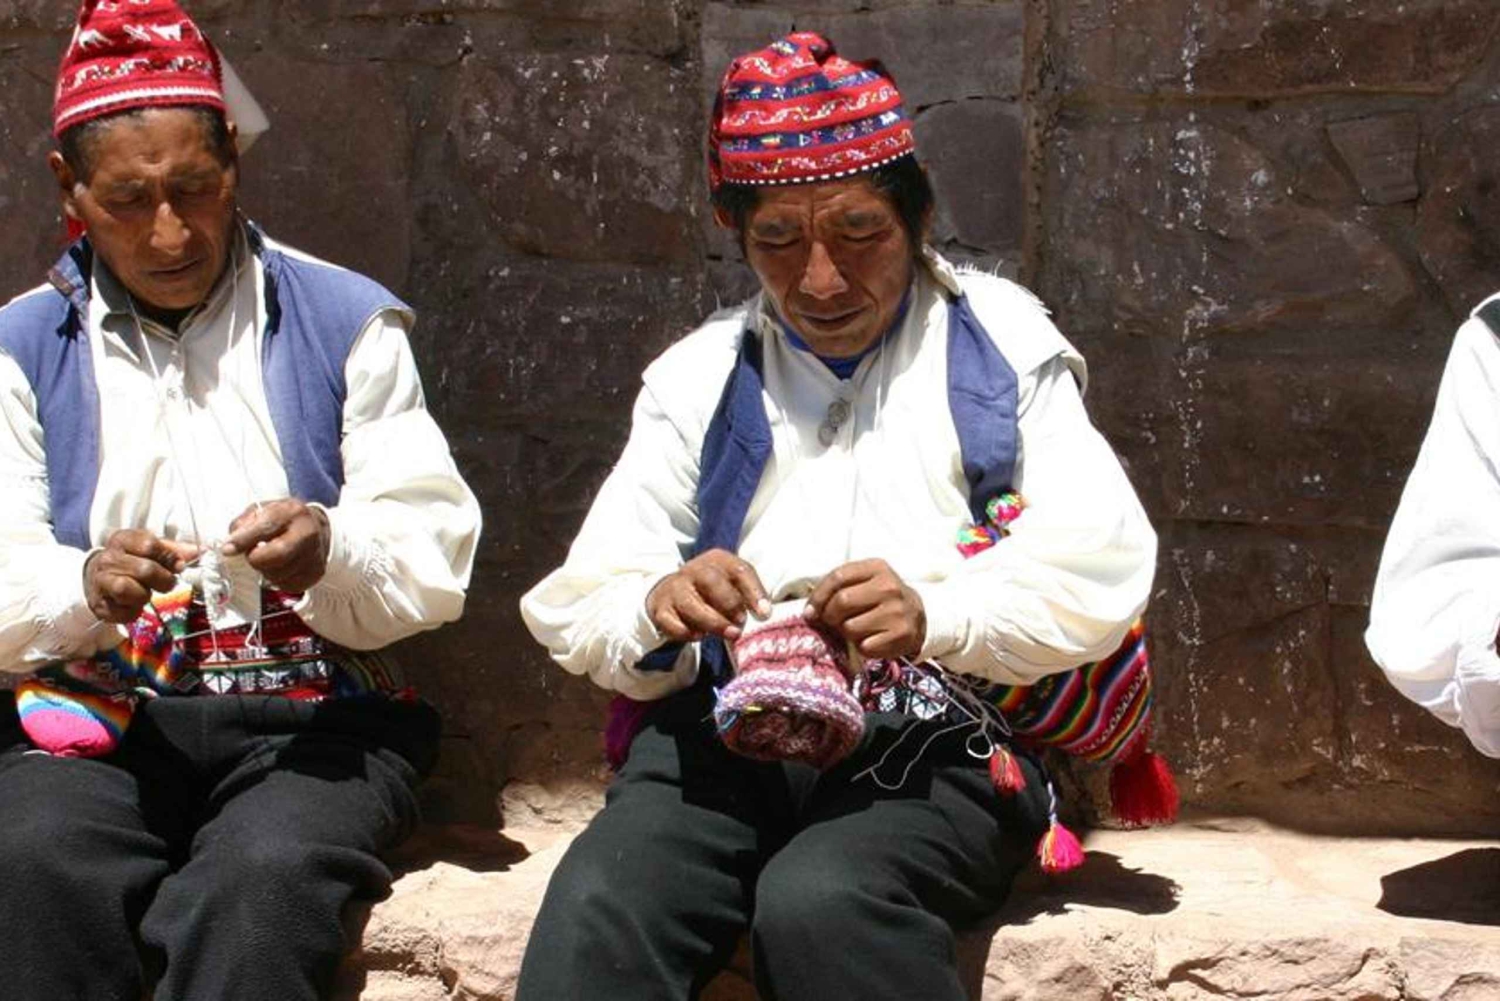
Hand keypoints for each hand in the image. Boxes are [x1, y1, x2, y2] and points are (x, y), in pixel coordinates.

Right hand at [84, 530, 200, 623]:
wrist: (97, 579)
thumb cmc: (131, 561)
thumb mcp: (149, 549)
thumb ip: (174, 550)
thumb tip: (199, 552)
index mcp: (122, 540)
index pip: (149, 544)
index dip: (169, 557)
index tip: (178, 566)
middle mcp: (108, 559)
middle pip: (144, 569)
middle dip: (163, 580)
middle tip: (166, 583)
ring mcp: (100, 582)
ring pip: (126, 589)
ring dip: (144, 595)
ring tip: (145, 593)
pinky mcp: (99, 605)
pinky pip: (122, 611)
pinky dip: (134, 611)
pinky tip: (133, 604)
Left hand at [221, 499, 330, 591]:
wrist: (315, 528)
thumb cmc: (283, 520)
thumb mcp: (262, 510)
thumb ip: (243, 524)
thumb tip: (231, 545)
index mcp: (291, 512)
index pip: (265, 527)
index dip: (243, 540)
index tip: (227, 549)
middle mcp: (307, 532)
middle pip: (277, 555)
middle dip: (256, 559)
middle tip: (252, 556)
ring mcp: (315, 554)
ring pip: (279, 575)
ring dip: (266, 571)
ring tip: (269, 559)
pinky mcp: (316, 572)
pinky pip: (288, 585)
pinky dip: (278, 580)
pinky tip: (281, 567)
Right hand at [646, 549, 771, 641]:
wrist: (673, 590)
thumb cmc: (714, 589)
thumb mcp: (733, 583)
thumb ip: (750, 595)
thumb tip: (764, 614)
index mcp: (717, 560)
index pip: (738, 570)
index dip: (753, 592)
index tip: (764, 614)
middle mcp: (693, 570)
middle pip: (711, 581)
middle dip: (729, 603)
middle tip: (741, 622)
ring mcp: (675, 588)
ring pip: (690, 604)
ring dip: (712, 622)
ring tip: (729, 634)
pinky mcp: (661, 609)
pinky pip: (671, 622)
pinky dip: (685, 631)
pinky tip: (699, 636)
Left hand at [805, 559, 925, 661]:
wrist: (917, 616)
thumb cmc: (880, 599)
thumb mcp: (863, 583)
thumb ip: (836, 589)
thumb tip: (809, 613)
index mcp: (877, 568)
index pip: (837, 577)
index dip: (818, 596)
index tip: (811, 611)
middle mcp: (889, 586)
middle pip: (842, 601)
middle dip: (829, 616)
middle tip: (833, 622)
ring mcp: (896, 611)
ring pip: (850, 627)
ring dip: (846, 633)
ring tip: (856, 630)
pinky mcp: (901, 634)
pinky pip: (864, 646)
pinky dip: (861, 648)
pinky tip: (870, 640)